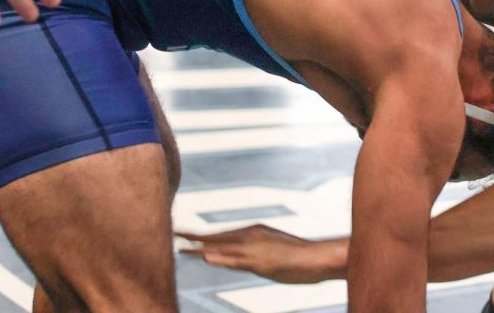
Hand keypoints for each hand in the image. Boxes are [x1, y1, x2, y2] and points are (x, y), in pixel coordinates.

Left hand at [177, 225, 347, 283]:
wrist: (319, 257)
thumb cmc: (299, 257)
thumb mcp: (273, 250)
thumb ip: (252, 253)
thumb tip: (244, 257)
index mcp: (255, 231)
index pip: (222, 235)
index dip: (202, 236)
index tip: (184, 234)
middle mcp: (252, 236)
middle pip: (217, 237)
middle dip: (195, 237)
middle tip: (174, 234)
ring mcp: (256, 248)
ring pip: (223, 246)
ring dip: (201, 246)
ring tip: (181, 246)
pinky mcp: (261, 262)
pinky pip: (236, 260)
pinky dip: (220, 258)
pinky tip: (205, 256)